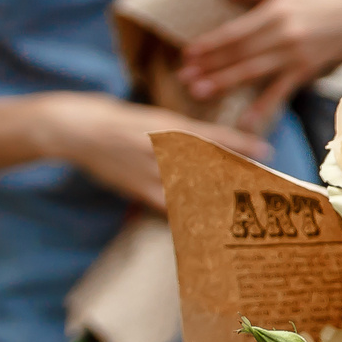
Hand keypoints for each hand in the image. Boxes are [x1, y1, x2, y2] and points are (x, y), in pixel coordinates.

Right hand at [34, 93, 269, 211]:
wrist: (75, 128)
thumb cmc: (117, 120)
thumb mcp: (152, 119)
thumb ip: (179, 133)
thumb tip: (208, 144)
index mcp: (169, 125)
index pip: (214, 135)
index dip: (242, 144)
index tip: (266, 151)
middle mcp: (164, 146)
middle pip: (210, 166)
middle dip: (236, 176)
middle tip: (260, 185)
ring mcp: (150, 169)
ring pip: (193, 186)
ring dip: (218, 196)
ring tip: (241, 206)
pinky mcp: (136, 187)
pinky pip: (168, 204)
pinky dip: (186, 213)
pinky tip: (203, 223)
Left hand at [179, 0, 341, 130]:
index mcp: (276, 12)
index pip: (236, 32)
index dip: (210, 44)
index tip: (188, 53)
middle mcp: (285, 36)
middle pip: (240, 54)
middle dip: (210, 67)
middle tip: (184, 79)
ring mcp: (296, 56)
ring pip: (254, 73)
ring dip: (226, 84)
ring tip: (200, 93)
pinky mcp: (306, 71)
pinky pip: (281, 92)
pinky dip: (264, 108)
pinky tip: (246, 121)